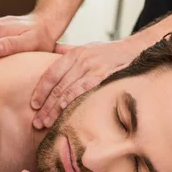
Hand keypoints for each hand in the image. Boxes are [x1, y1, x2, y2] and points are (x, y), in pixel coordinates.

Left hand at [30, 35, 152, 128]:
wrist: (137, 48)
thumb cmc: (109, 52)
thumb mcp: (86, 47)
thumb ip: (67, 51)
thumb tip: (51, 52)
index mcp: (74, 54)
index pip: (51, 74)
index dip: (40, 90)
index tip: (33, 105)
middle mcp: (82, 60)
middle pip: (58, 86)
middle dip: (45, 106)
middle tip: (37, 122)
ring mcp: (94, 68)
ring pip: (69, 92)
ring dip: (56, 110)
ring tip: (47, 124)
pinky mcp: (106, 77)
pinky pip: (86, 92)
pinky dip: (74, 104)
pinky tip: (66, 114)